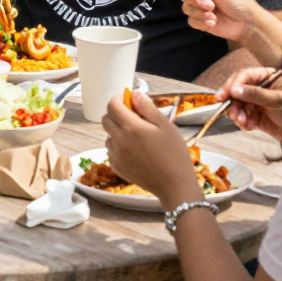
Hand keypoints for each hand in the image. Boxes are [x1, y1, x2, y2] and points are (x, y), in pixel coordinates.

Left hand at [103, 88, 201, 209]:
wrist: (175, 186)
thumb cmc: (174, 154)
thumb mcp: (166, 126)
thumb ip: (147, 108)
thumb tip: (134, 94)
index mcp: (131, 127)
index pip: (112, 105)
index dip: (119, 98)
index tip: (129, 100)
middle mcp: (119, 140)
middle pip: (106, 119)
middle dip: (116, 114)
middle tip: (133, 117)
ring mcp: (116, 156)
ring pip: (108, 136)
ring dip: (116, 132)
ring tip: (135, 137)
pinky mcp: (118, 168)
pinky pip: (111, 151)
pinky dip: (118, 147)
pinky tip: (133, 151)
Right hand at [180, 0, 263, 45]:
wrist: (247, 24)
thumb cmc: (239, 2)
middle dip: (195, 0)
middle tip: (211, 5)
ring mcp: (199, 6)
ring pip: (185, 7)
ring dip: (198, 12)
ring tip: (213, 15)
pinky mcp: (200, 20)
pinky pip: (190, 20)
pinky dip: (200, 22)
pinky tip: (213, 22)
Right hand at [221, 67, 281, 140]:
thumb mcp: (276, 99)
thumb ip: (255, 94)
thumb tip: (233, 90)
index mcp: (266, 76)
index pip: (244, 75)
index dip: (232, 84)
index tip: (223, 96)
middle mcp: (259, 87)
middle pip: (237, 90)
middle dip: (234, 103)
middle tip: (232, 114)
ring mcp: (256, 101)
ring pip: (237, 104)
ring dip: (238, 114)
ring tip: (243, 123)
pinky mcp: (254, 114)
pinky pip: (242, 115)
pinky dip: (243, 121)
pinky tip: (249, 126)